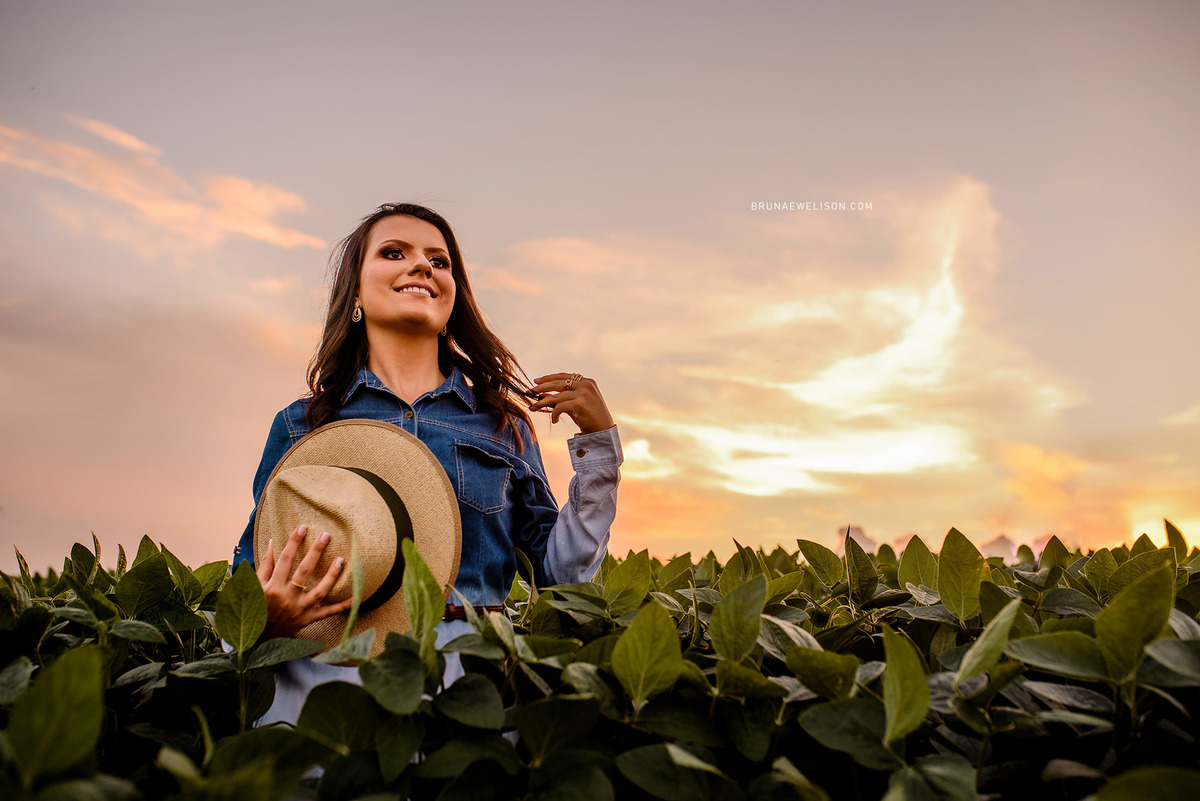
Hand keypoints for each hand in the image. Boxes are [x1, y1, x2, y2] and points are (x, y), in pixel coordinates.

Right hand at [256, 524, 352, 639]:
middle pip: (304, 571)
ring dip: (331, 576)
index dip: (294, 542)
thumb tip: (272, 542)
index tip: (303, 527)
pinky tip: (356, 596)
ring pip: (319, 591)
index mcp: (272, 587)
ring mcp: (299, 610)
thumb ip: (264, 565)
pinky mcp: (308, 620)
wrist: (256, 639)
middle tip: (326, 535)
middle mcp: (286, 598)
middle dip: (315, 552)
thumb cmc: (256, 608)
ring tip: (341, 560)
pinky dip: (342, 606)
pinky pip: (327, 612)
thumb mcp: (255, 587)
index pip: (285, 559)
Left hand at [528, 372, 614, 433]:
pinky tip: (554, 420)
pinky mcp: (579, 404)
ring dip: (542, 402)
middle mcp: (586, 385)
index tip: (537, 381)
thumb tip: (544, 393)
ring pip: (556, 396)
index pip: (564, 376)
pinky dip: (554, 414)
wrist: (603, 431)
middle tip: (530, 392)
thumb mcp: (579, 402)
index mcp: (587, 381)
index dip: (549, 378)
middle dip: (541, 387)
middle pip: (557, 383)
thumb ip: (566, 396)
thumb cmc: (590, 418)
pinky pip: (559, 407)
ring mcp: (583, 393)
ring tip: (533, 407)